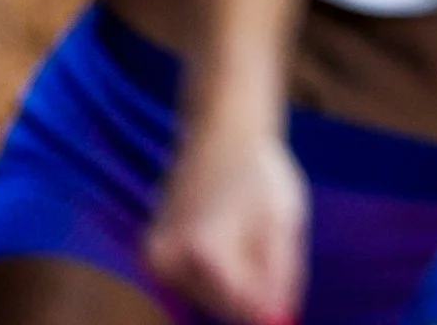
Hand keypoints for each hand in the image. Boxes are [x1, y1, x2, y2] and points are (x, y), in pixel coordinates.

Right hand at [146, 121, 308, 324]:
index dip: (271, 298)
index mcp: (205, 247)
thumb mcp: (284, 221)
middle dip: (252, 287)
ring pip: (209, 297)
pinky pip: (194, 281)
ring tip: (243, 229)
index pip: (244, 305)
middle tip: (264, 241)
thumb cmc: (259, 170)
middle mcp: (171, 257)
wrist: (222, 130)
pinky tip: (224, 229)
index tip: (283, 274)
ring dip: (234, 278)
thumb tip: (278, 320)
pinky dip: (215, 268)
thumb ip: (281, 275)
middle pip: (225, 306)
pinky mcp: (152, 255)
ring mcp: (156, 257)